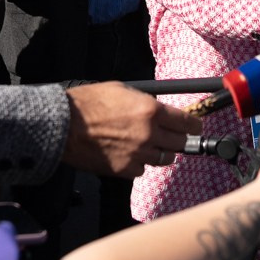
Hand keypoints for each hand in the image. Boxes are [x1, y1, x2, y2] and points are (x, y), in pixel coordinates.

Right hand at [62, 82, 203, 176]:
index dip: (194, 125)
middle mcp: (149, 134)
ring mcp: (138, 154)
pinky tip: (128, 154)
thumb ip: (145, 101)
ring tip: (148, 145)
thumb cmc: (88, 103)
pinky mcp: (125, 170)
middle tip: (174, 136)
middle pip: (180, 144)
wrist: (63, 126)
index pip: (187, 123)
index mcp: (150, 110)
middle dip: (179, 139)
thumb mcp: (121, 90)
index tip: (195, 127)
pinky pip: (142, 169)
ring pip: (164, 159)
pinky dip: (139, 163)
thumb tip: (159, 109)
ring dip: (160, 152)